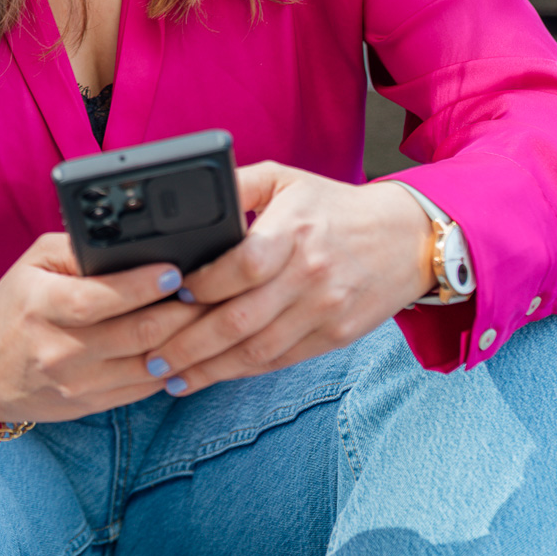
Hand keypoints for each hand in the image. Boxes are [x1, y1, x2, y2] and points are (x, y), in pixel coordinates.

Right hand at [0, 232, 203, 434]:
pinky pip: (144, 389)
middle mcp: (57, 349)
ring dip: (188, 343)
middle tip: (215, 291)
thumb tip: (135, 240)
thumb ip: (80, 248)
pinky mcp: (90, 405)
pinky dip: (174, 368)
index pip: (98, 298)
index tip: (176, 271)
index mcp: (40, 305)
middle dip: (183, 313)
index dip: (142, 286)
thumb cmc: (15, 305)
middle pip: (136, 334)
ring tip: (215, 318)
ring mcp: (76, 383)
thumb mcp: (35, 263)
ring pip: (149, 366)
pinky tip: (193, 347)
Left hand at [140, 163, 433, 396]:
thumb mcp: (286, 180)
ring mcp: (325, 310)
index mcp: (296, 230)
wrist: (405, 239)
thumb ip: (239, 186)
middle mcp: (311, 274)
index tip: (174, 292)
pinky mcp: (335, 337)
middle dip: (189, 342)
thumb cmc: (333, 207)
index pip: (244, 266)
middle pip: (242, 319)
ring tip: (169, 374)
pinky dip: (240, 372)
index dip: (205, 284)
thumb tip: (190, 200)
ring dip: (208, 368)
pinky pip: (279, 361)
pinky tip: (209, 375)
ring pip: (257, 350)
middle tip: (151, 353)